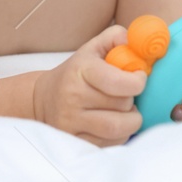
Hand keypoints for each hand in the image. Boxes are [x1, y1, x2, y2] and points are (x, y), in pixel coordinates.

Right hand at [33, 25, 146, 145]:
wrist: (43, 100)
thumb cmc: (76, 73)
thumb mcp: (92, 49)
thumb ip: (116, 38)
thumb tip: (138, 42)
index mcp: (80, 71)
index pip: (116, 81)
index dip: (137, 81)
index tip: (139, 77)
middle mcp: (73, 97)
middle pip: (122, 105)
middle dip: (133, 100)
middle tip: (128, 95)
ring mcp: (71, 122)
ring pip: (118, 128)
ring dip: (130, 120)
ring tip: (125, 111)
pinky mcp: (74, 141)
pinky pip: (111, 143)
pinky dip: (121, 135)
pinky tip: (115, 123)